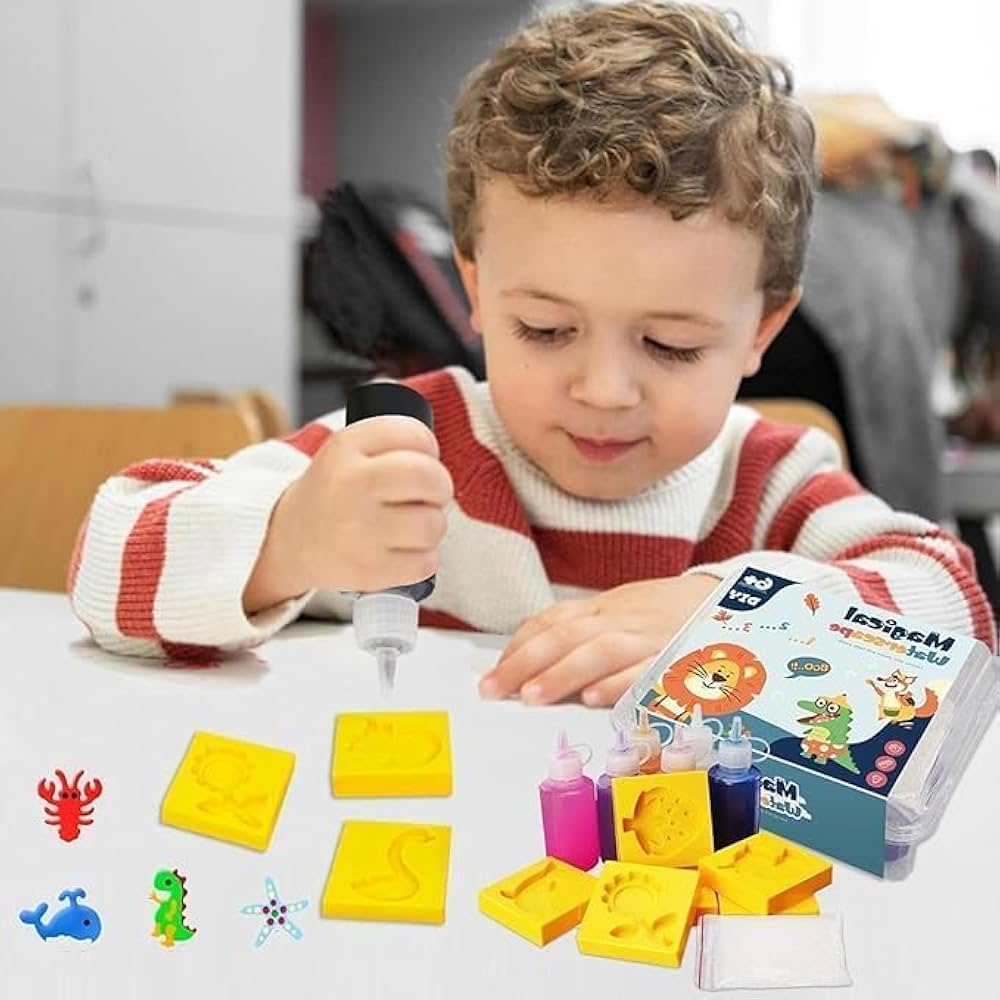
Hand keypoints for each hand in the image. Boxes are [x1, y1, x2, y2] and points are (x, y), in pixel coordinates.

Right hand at [243, 415, 453, 611]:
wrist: (292, 540)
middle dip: (440, 486)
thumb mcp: (351, 447)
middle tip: (426, 494)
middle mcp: (350, 486)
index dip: (429, 448)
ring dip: (432, 525)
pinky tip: (402, 548)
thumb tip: (439, 459)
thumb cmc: (336, 491)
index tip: (418, 459)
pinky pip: (427, 562)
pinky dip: (423, 558)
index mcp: (347, 448)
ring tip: (409, 523)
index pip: (415, 435)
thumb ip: (396, 439)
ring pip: (434, 525)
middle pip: (431, 478)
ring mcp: (359, 532)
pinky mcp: (369, 571)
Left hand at [478, 573, 719, 707]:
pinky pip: (647, 669)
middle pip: (566, 636)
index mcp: (603, 609)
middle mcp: (620, 619)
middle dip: (526, 663)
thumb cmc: (663, 610)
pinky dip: (620, 683)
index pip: (551, 623)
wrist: (725, 597)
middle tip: (495, 689)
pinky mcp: (676, 657)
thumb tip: (526, 636)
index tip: (492, 676)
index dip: (518, 648)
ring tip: (532, 696)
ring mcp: (648, 637)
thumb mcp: (616, 609)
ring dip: (563, 673)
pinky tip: (595, 698)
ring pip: (600, 650)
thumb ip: (575, 625)